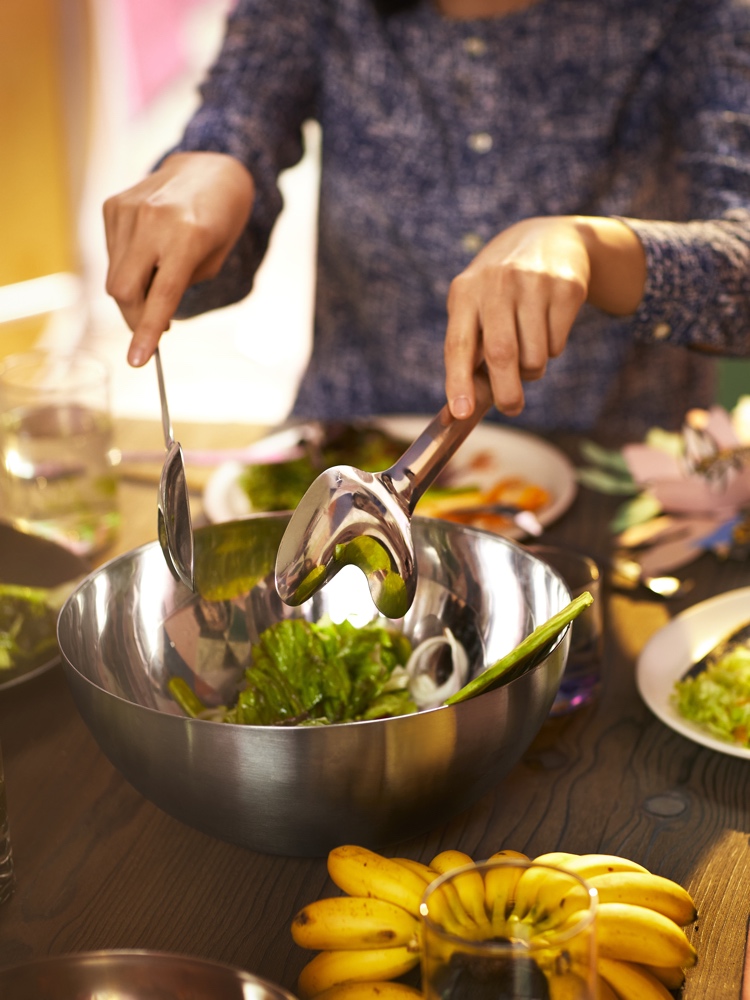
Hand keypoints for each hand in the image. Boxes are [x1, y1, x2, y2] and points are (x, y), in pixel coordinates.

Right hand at [103, 151, 254, 365]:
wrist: (210, 168)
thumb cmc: (220, 220)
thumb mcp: (214, 259)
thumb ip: (181, 287)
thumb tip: (149, 314)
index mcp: (187, 236)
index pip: (160, 296)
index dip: (147, 332)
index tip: (137, 361)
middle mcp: (153, 220)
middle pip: (123, 290)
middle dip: (135, 319)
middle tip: (152, 330)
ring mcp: (128, 210)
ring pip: (114, 276)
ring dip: (133, 294)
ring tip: (158, 281)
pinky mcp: (113, 205)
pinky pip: (112, 254)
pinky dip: (127, 268)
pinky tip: (148, 256)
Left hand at [443, 215, 645, 418]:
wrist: (548, 239)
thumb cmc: (500, 291)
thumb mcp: (476, 307)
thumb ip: (469, 353)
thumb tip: (463, 409)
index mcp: (465, 292)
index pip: (457, 343)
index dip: (458, 381)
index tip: (460, 413)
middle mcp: (497, 283)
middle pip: (501, 353)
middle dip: (506, 392)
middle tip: (511, 408)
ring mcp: (534, 283)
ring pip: (534, 356)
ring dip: (532, 369)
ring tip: (528, 348)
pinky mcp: (567, 287)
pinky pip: (557, 344)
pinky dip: (551, 349)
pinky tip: (547, 324)